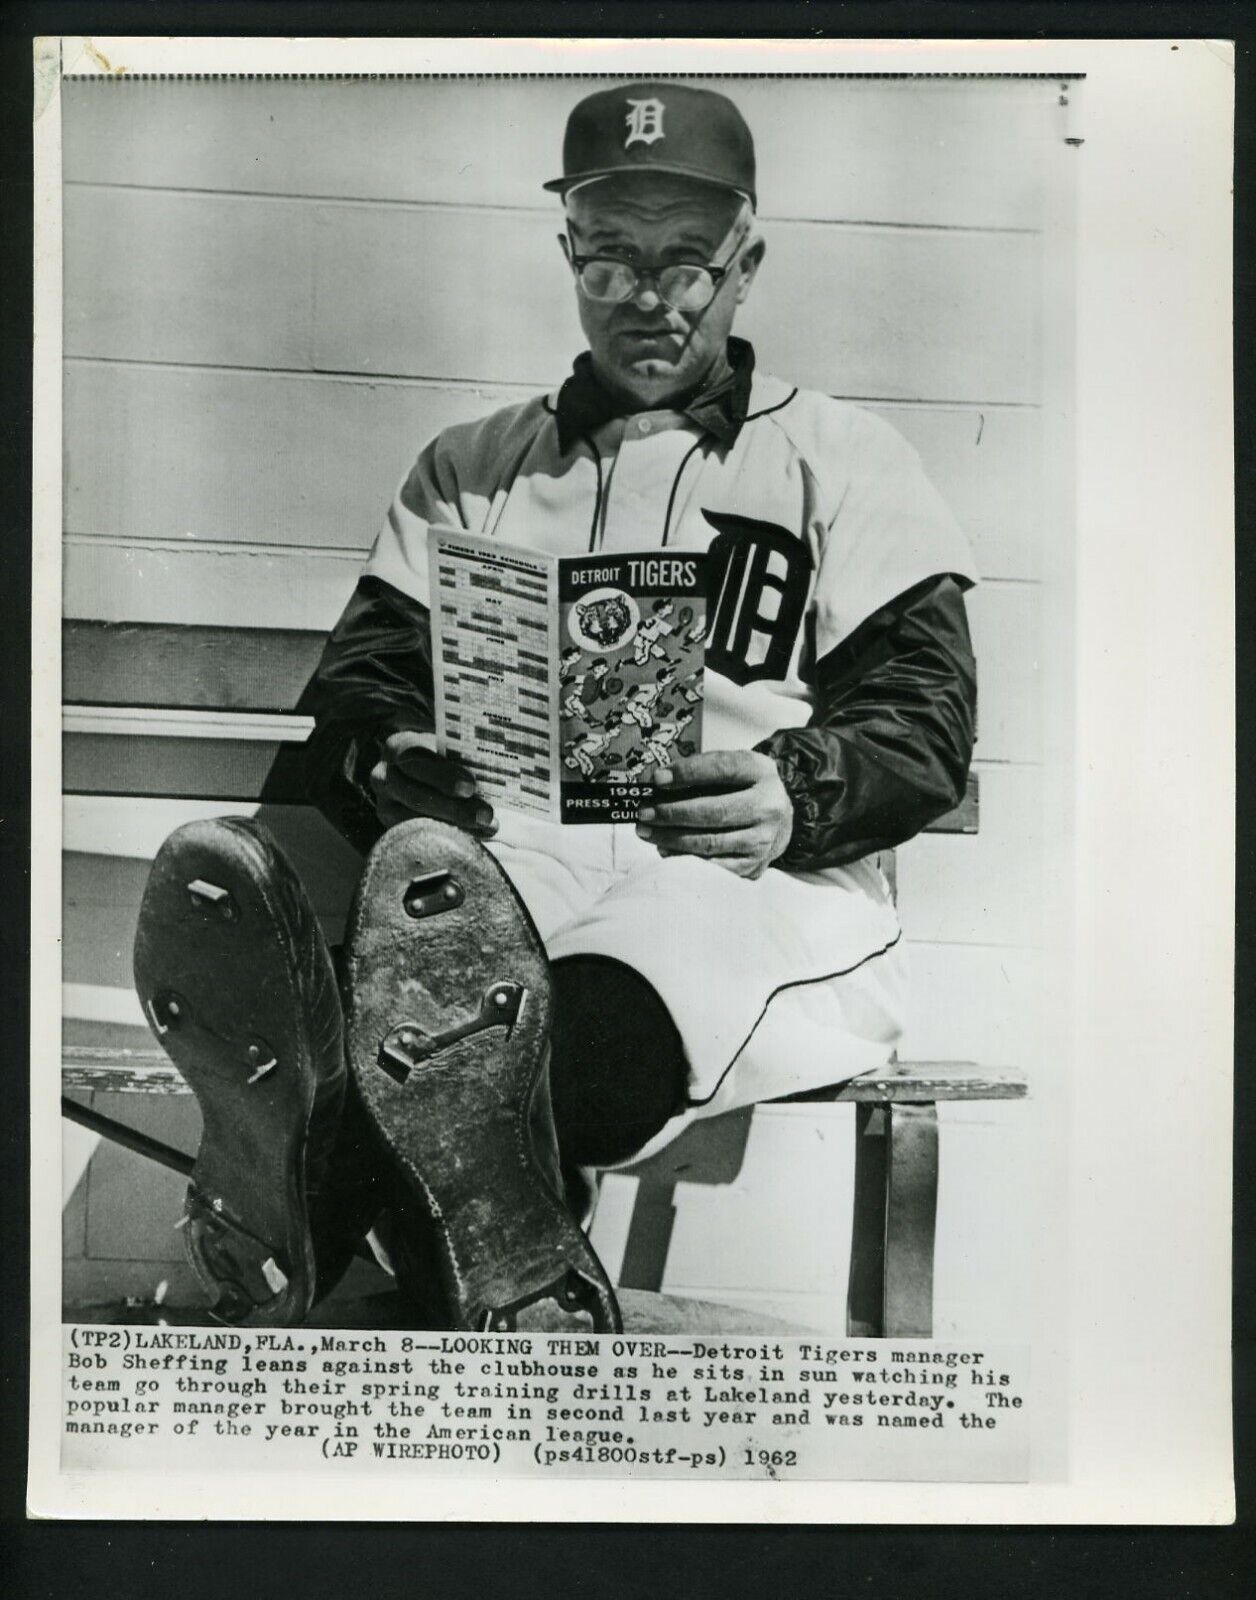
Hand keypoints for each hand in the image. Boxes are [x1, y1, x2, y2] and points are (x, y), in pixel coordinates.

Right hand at [368, 731, 496, 836]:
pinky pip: (417, 836)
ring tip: (486, 827)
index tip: (470, 787)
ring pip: (415, 819)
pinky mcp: (391, 828)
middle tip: (486, 814)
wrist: (424, 775)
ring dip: (454, 825)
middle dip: (453, 808)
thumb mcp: (449, 748)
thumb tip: (496, 769)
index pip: (415, 759)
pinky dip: (447, 837)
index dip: (442, 776)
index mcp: (398, 747)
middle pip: (415, 794)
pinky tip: (473, 837)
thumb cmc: (444, 757)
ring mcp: (384, 805)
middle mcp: (384, 776)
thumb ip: (462, 756)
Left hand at [635, 750, 793, 879]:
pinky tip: (665, 849)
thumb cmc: (743, 789)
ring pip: (710, 842)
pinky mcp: (754, 865)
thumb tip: (657, 784)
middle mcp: (768, 806)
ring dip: (671, 838)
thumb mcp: (733, 768)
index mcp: (761, 772)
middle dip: (672, 812)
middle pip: (714, 811)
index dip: (688, 773)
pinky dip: (684, 859)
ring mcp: (763, 840)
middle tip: (643, 813)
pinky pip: (713, 866)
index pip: (722, 769)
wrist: (779, 820)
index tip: (657, 779)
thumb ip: (700, 772)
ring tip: (646, 831)